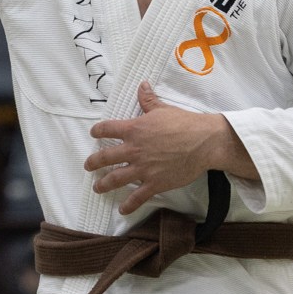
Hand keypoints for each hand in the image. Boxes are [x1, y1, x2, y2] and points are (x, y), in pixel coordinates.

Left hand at [85, 82, 238, 214]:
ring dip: (104, 184)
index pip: (107, 129)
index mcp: (134, 130)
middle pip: (105, 157)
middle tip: (88, 166)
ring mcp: (143, 168)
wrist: (204, 142)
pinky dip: (129, 205)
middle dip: (93, 163)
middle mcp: (134, 150)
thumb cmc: (184, 123)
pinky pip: (137, 197)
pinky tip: (122, 209)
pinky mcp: (155, 183)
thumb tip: (142, 84)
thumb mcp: (163, 109)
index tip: (94, 134)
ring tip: (97, 187)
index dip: (98, 131)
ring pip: (116, 179)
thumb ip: (148, 99)